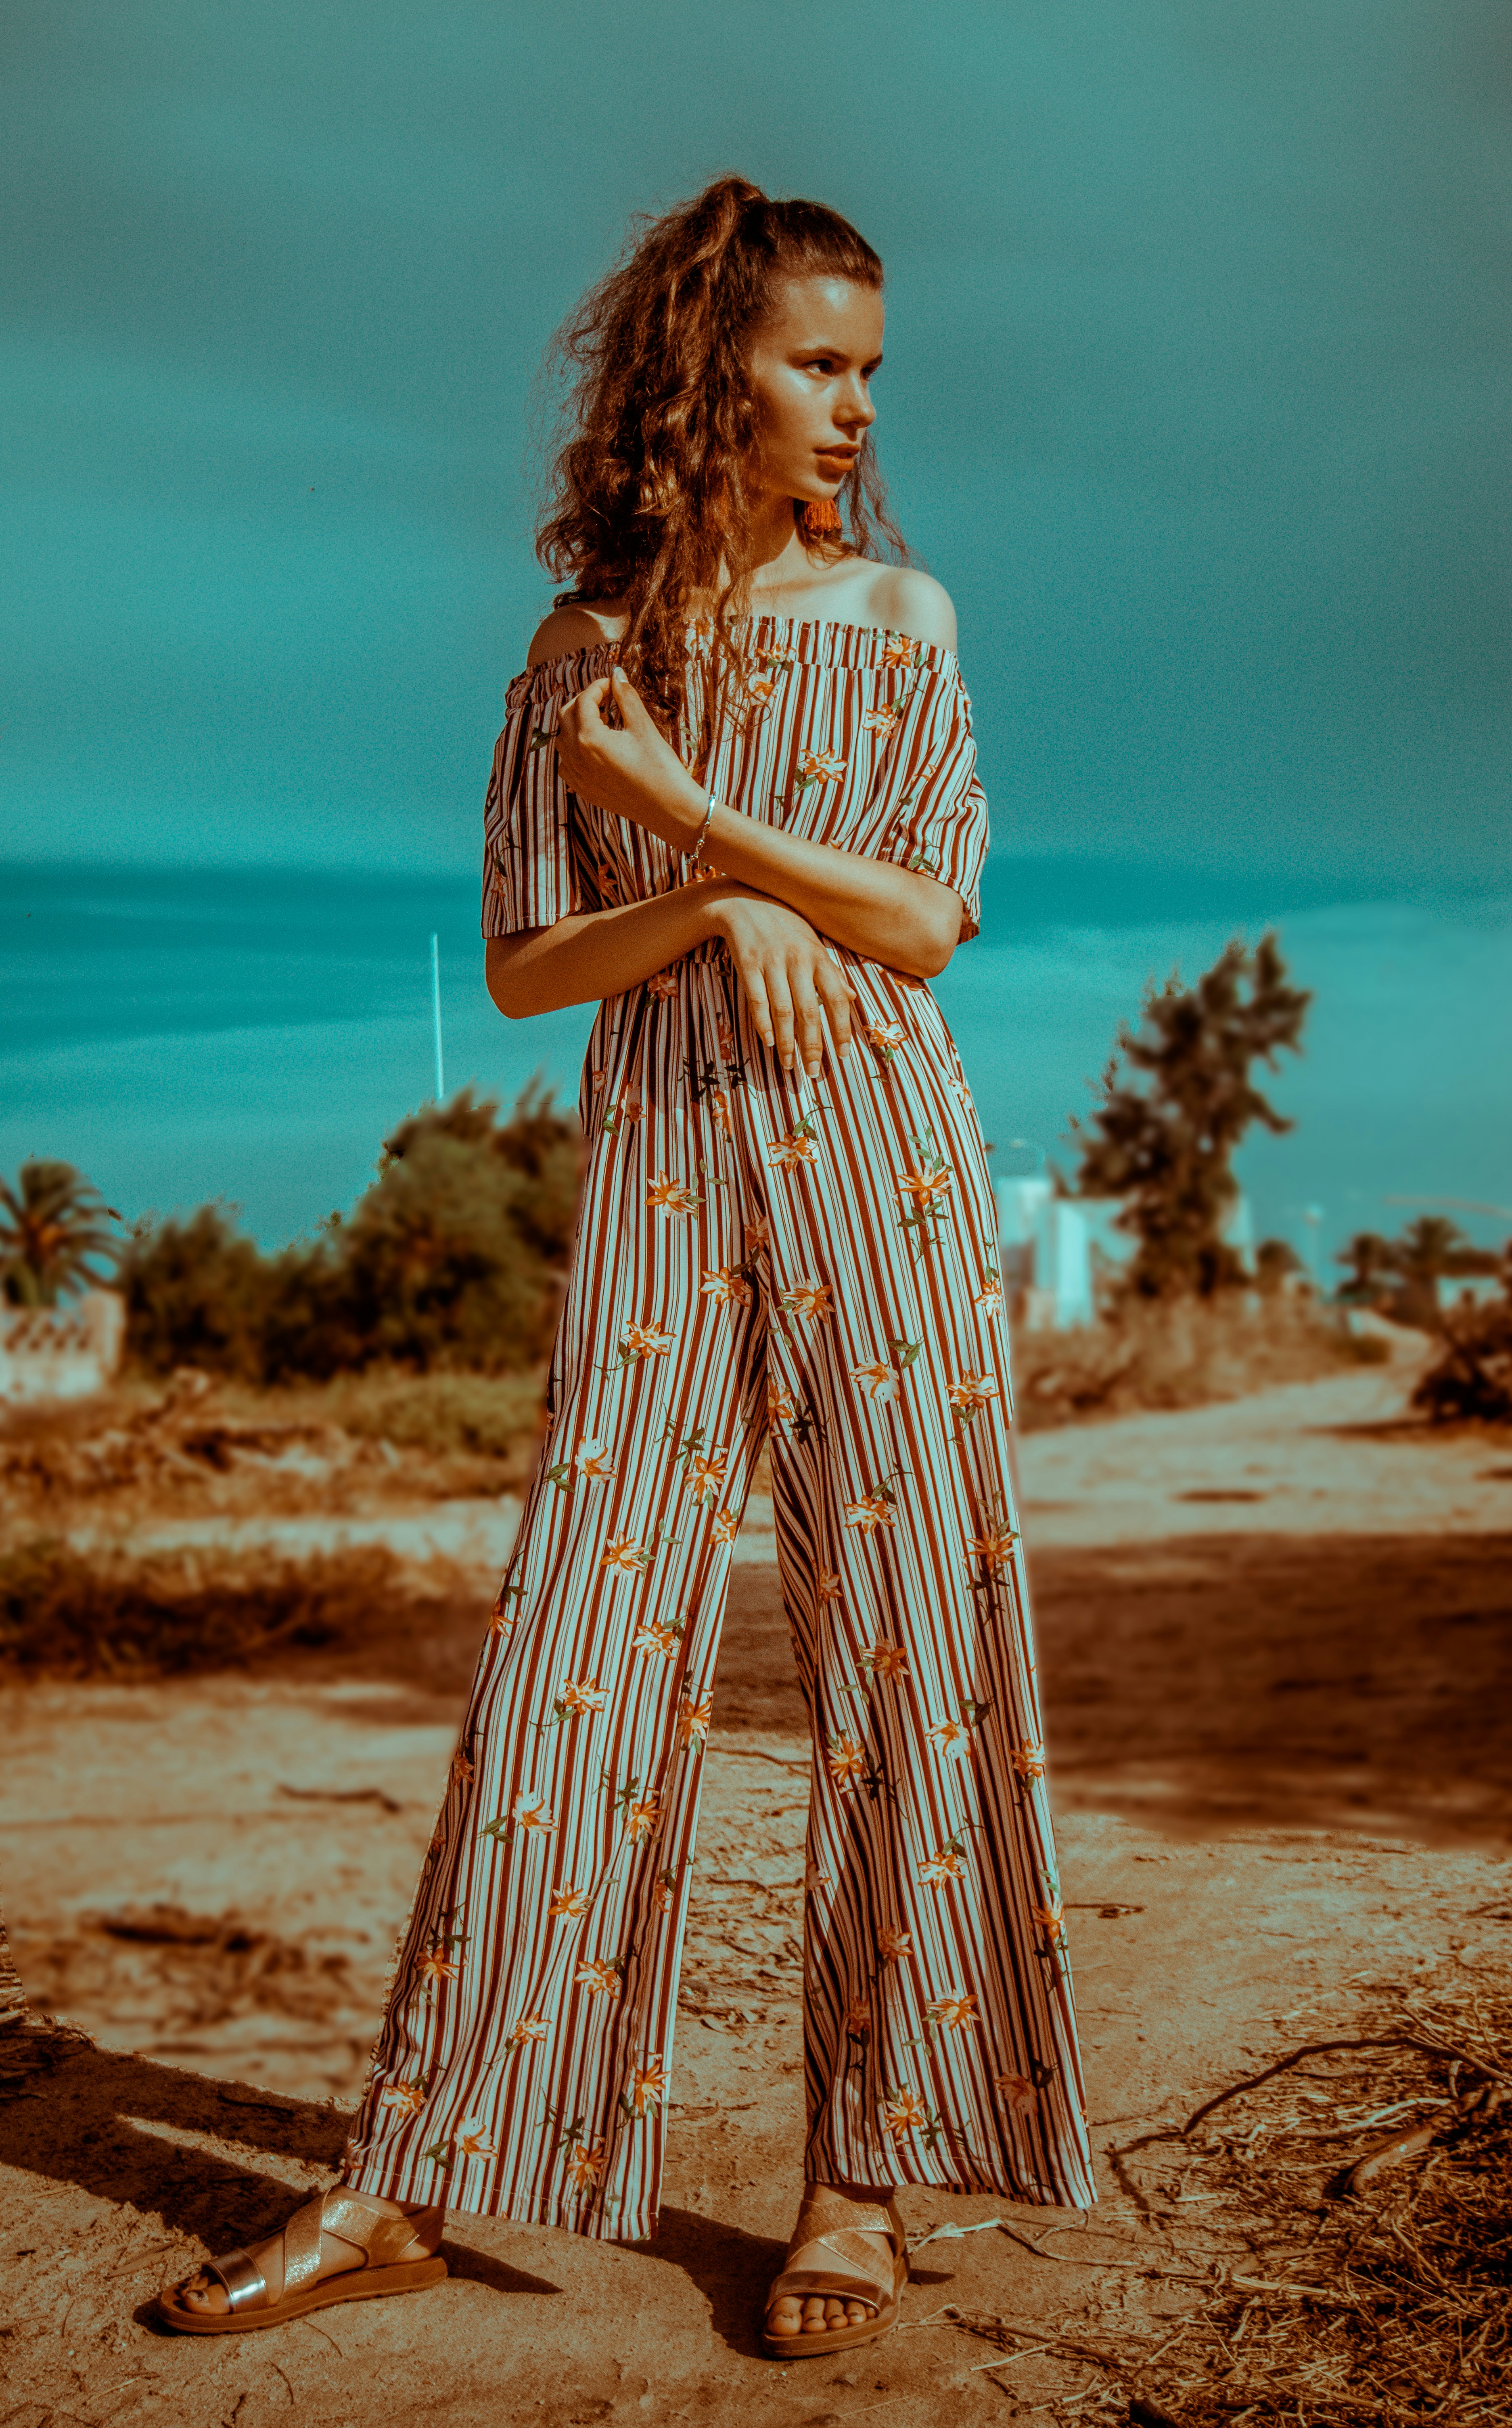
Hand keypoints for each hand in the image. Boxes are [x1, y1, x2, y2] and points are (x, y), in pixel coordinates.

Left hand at [554, 668, 703, 845]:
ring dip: (577, 723)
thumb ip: (626, 697)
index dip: (599, 687)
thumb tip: (616, 673)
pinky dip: (576, 747)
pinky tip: (597, 746)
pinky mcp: (582, 789)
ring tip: (603, 721)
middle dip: (584, 702)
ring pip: (563, 738)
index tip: (613, 684)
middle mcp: (576, 757)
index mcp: (590, 739)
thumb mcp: (643, 727)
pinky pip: (567, 761)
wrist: (669, 809)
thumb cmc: (660, 768)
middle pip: (566, 716)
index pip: (585, 700)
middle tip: (607, 699)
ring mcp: (577, 776)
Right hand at [710, 892, 855, 1076]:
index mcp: (818, 956)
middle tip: (813, 1071)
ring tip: (790, 1064)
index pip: (837, 998)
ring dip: (787, 1041)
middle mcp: (798, 960)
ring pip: (783, 1010)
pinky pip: (757, 999)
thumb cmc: (785, 924)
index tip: (842, 1054)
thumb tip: (853, 998)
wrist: (744, 899)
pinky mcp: (748, 963)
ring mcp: (772, 961)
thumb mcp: (813, 943)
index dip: (841, 1028)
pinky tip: (769, 1042)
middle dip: (812, 1045)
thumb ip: (832, 973)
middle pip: (809, 1010)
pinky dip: (763, 1023)